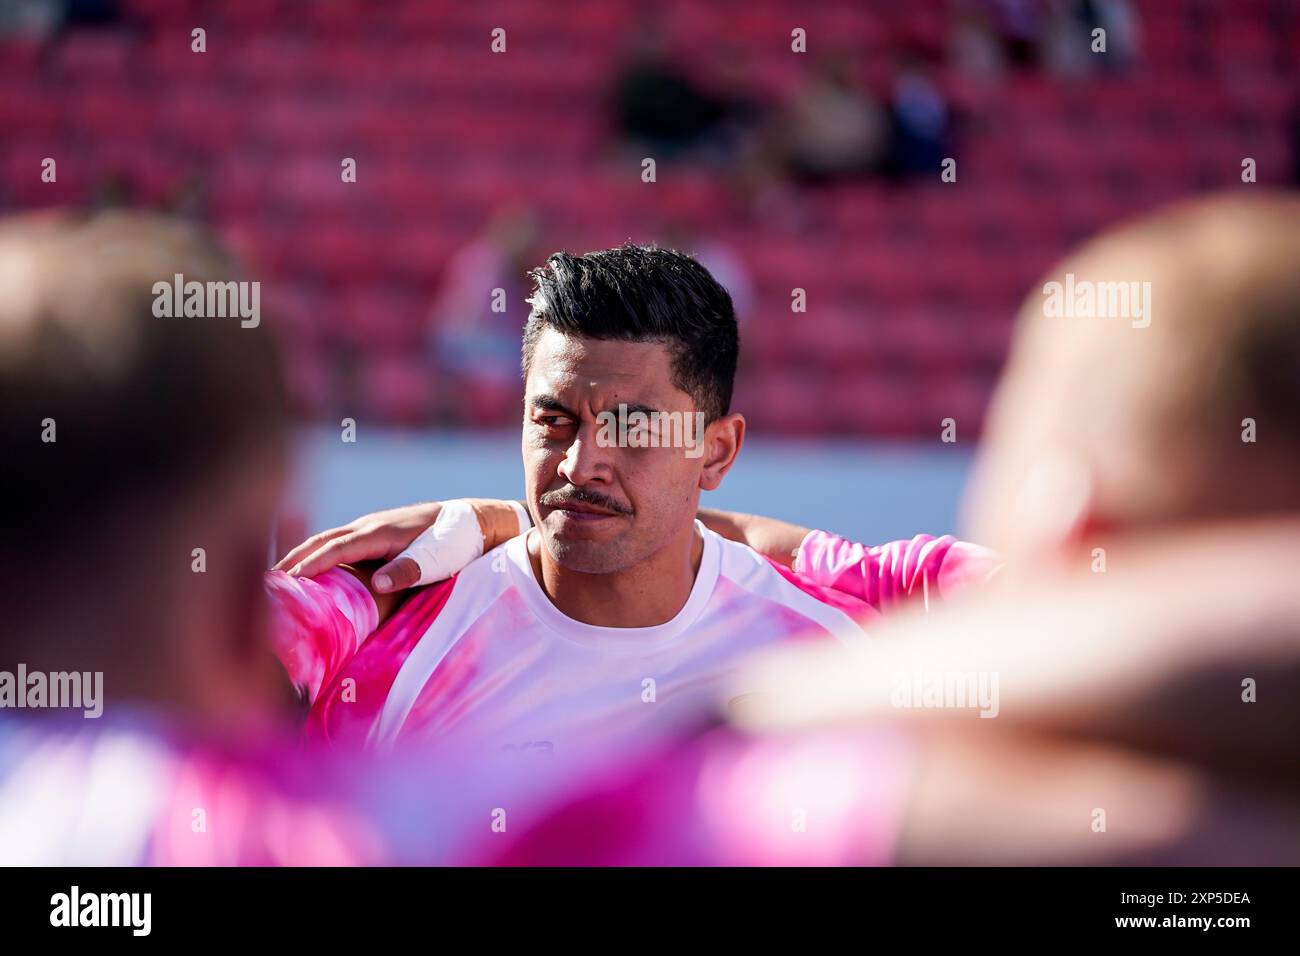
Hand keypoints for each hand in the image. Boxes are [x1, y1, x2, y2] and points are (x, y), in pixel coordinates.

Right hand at [273, 502, 443, 589]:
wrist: (472, 520)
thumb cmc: (456, 542)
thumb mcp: (438, 558)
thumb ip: (409, 569)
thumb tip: (378, 582)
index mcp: (381, 531)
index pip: (336, 548)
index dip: (311, 564)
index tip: (287, 581)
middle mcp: (370, 526)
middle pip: (322, 540)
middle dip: (293, 558)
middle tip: (265, 581)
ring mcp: (371, 528)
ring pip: (327, 539)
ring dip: (301, 554)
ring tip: (277, 575)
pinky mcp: (376, 534)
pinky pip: (338, 543)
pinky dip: (317, 553)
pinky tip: (309, 567)